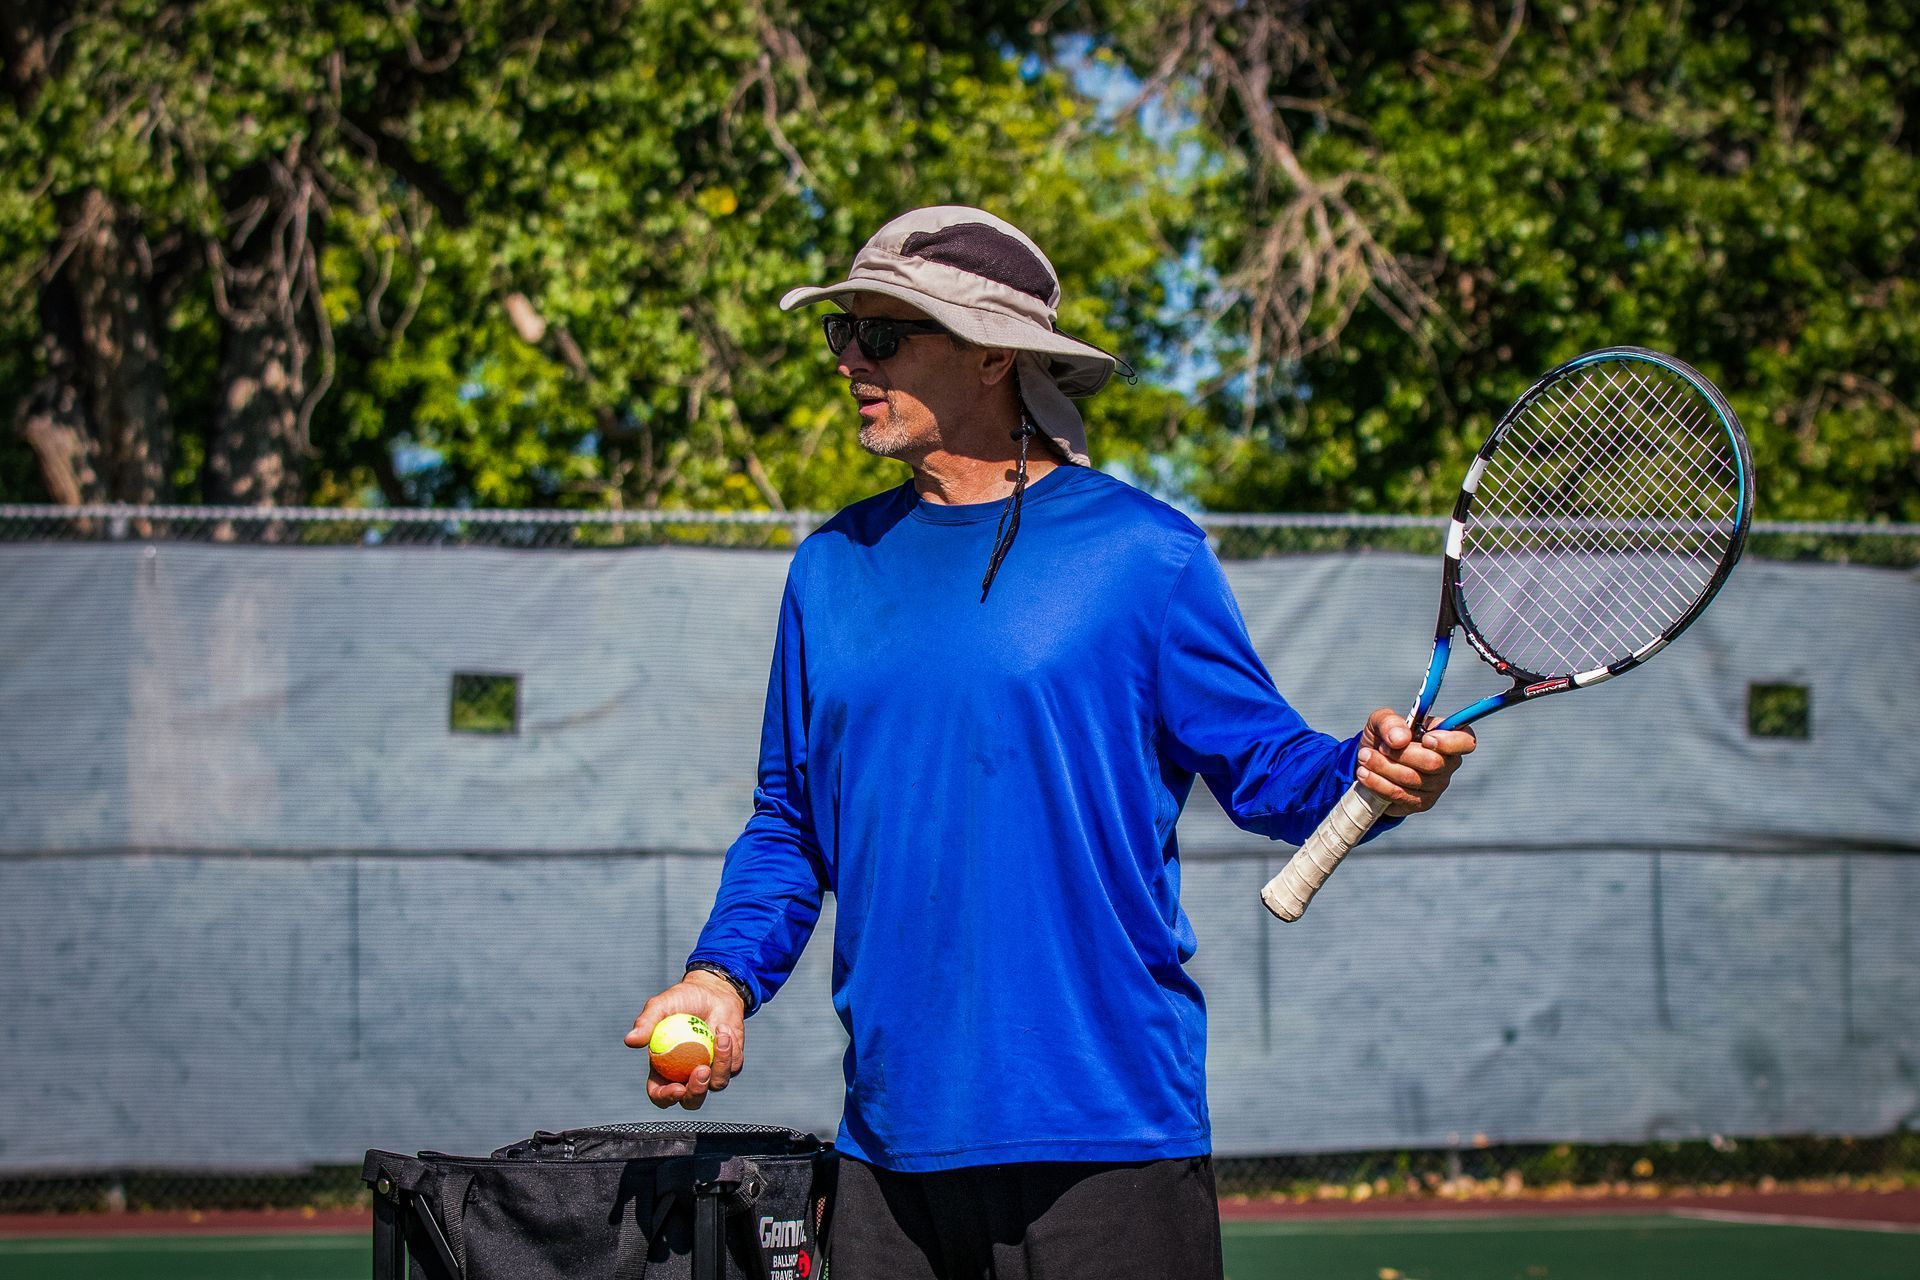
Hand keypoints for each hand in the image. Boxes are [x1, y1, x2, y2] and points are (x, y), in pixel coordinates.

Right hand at [624, 971, 747, 1109]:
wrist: (711, 991)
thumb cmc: (681, 999)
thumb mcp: (661, 1007)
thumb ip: (646, 1023)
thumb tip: (630, 1041)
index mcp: (663, 1069)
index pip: (660, 1094)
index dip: (665, 1097)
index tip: (676, 1088)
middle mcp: (686, 1075)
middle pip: (691, 1101)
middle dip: (697, 1092)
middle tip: (702, 1070)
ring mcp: (710, 1071)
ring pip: (717, 1084)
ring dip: (721, 1062)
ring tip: (720, 1034)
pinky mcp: (729, 1063)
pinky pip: (733, 1066)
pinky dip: (731, 1049)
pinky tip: (724, 1028)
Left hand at [1356, 707, 1475, 816]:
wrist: (1369, 762)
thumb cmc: (1384, 736)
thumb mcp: (1381, 721)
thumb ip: (1390, 722)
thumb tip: (1400, 738)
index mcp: (1448, 736)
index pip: (1466, 741)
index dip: (1449, 742)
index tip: (1426, 739)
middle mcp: (1448, 762)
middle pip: (1434, 763)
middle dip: (1401, 754)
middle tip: (1380, 746)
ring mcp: (1437, 785)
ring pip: (1413, 779)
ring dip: (1384, 767)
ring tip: (1364, 756)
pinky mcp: (1421, 802)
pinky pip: (1400, 795)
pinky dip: (1379, 783)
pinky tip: (1365, 773)